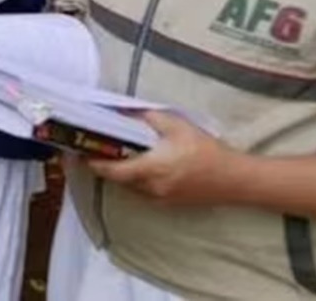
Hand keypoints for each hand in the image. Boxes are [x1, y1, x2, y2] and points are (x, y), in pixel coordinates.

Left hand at [87, 111, 247, 206]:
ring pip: (129, 186)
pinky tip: (140, 166)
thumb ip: (148, 118)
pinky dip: (135, 179)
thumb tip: (125, 112)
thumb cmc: (206, 150)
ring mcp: (159, 198)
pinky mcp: (167, 203)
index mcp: (150, 169)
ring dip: (121, 173)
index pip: (112, 170)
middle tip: (95, 149)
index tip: (81, 152)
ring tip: (115, 154)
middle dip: (105, 166)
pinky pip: (143, 191)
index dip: (94, 162)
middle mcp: (150, 188)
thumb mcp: (177, 126)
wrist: (234, 179)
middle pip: (118, 179)